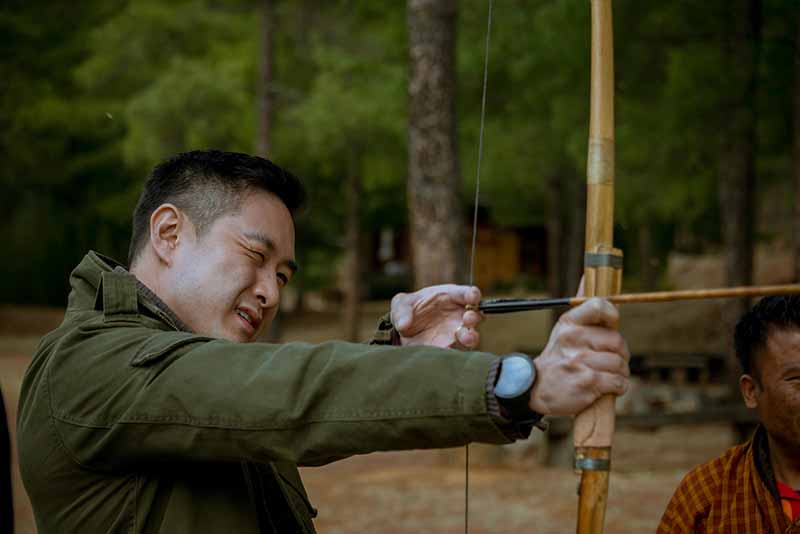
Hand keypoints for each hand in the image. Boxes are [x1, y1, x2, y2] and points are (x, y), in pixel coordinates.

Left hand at [391, 285, 482, 348]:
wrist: (404, 332)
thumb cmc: (408, 311)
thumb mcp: (401, 304)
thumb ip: (402, 310)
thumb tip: (403, 324)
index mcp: (450, 297)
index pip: (467, 293)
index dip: (472, 295)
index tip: (472, 298)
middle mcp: (458, 315)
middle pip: (475, 315)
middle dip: (474, 316)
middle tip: (468, 318)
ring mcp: (456, 333)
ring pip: (470, 336)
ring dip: (471, 336)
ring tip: (466, 338)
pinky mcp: (449, 349)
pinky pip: (456, 353)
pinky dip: (455, 354)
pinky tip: (448, 351)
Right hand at [528, 298, 629, 415]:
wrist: (536, 389)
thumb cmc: (559, 357)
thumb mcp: (565, 329)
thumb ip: (583, 307)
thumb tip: (588, 273)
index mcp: (569, 323)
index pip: (599, 305)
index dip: (612, 316)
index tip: (611, 325)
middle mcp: (572, 339)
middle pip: (617, 341)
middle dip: (621, 354)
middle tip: (610, 360)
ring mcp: (579, 361)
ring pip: (620, 364)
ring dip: (620, 373)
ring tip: (606, 375)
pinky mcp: (586, 382)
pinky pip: (618, 382)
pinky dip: (618, 387)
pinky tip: (606, 388)